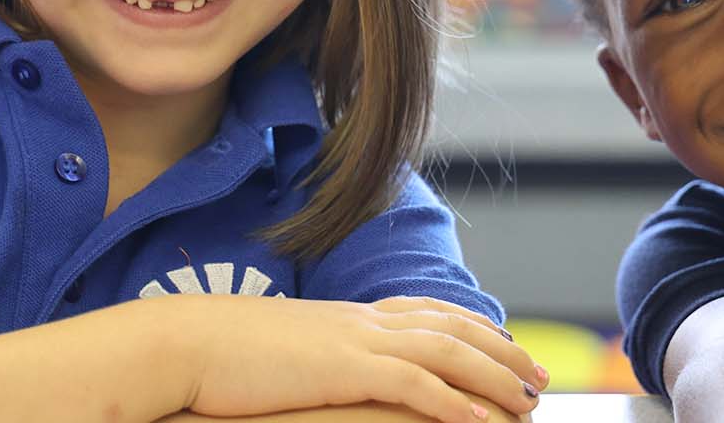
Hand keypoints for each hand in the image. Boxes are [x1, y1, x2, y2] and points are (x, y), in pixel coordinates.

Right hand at [172, 295, 545, 422]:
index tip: (504, 342)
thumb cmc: (217, 356)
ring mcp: (356, 341)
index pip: (427, 311)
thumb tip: (320, 374)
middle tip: (540, 377)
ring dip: (496, 376)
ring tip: (529, 402)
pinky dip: (456, 401)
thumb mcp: (279, 354)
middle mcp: (361, 321)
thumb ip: (314, 360)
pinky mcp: (345, 369)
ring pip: (448, 352)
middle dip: (502, 350)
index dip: (472, 326)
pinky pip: (416, 385)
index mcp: (347, 316)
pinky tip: (484, 422)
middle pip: (452, 326)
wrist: (184, 343)